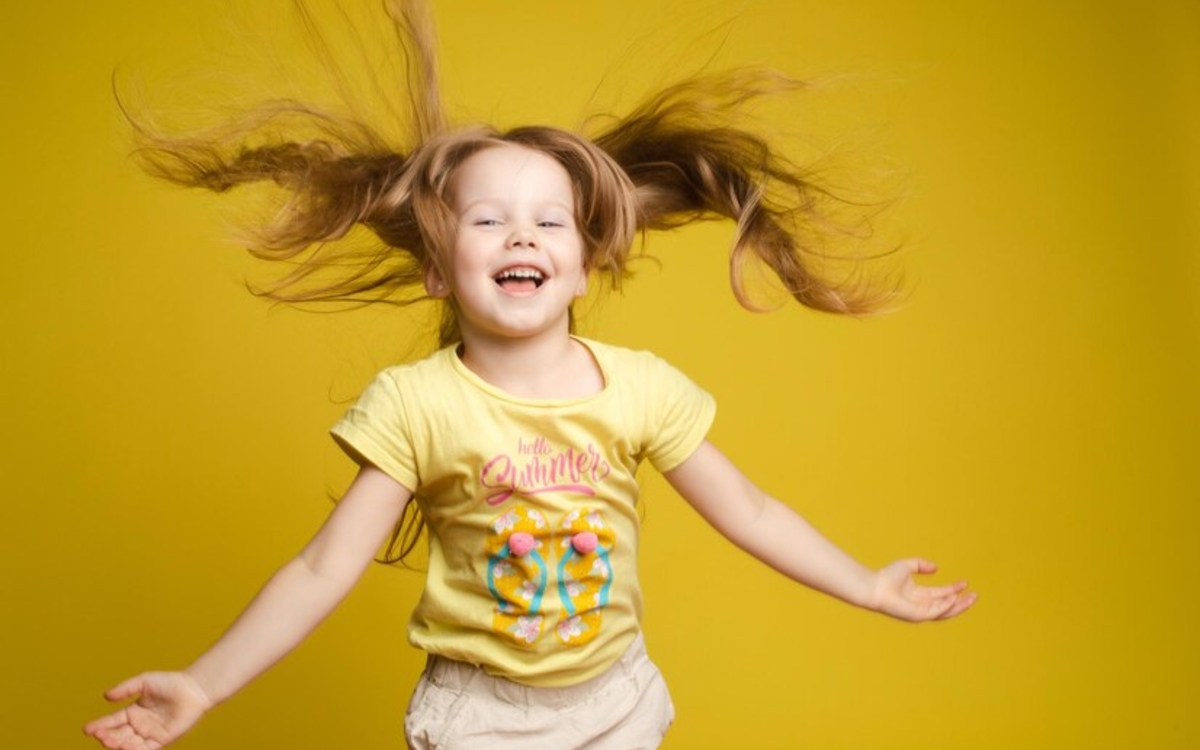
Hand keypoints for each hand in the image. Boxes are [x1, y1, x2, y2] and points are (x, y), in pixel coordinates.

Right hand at [84, 671, 212, 749]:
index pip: (112, 722)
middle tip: (99, 735)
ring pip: (128, 744)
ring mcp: (149, 734)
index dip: (99, 726)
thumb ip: (125, 688)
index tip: (87, 729)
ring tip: (109, 741)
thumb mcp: (144, 681)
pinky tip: (127, 748)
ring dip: (118, 744)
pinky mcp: (161, 740)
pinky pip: (145, 749)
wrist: (193, 689)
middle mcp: (139, 726)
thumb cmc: (170, 683)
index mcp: (133, 713)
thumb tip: (105, 696)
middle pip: (118, 735)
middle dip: (107, 737)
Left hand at [871, 558, 976, 621]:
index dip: (953, 589)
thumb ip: (921, 565)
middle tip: (975, 595)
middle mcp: (920, 605)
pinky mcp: (917, 616)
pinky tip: (954, 599)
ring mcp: (919, 612)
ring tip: (971, 598)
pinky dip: (945, 606)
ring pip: (944, 611)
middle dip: (961, 601)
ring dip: (958, 606)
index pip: (940, 593)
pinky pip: (935, 612)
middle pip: (946, 605)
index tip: (965, 583)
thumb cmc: (886, 577)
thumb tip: (936, 568)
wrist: (874, 586)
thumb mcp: (907, 566)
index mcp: (918, 595)